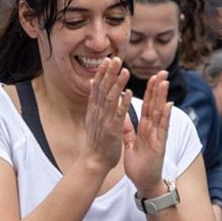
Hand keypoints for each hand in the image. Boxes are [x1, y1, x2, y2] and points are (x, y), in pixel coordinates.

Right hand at [82, 57, 130, 173]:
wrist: (93, 162)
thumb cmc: (96, 142)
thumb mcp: (93, 119)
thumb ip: (95, 103)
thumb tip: (94, 87)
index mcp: (94, 110)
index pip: (97, 88)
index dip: (102, 73)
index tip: (107, 60)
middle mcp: (97, 113)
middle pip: (103, 89)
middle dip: (109, 73)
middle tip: (116, 58)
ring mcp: (104, 121)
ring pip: (111, 99)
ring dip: (118, 84)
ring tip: (125, 71)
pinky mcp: (112, 130)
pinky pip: (118, 114)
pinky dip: (123, 103)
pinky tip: (129, 92)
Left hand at [124, 69, 171, 196]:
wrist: (144, 182)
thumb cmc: (139, 164)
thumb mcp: (130, 143)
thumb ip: (128, 129)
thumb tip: (122, 116)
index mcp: (145, 128)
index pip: (147, 106)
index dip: (149, 92)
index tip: (151, 76)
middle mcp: (153, 130)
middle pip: (156, 105)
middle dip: (158, 89)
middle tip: (162, 72)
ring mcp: (158, 136)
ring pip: (160, 113)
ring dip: (162, 97)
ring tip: (164, 82)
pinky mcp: (159, 145)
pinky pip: (162, 129)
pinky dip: (165, 117)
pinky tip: (168, 105)